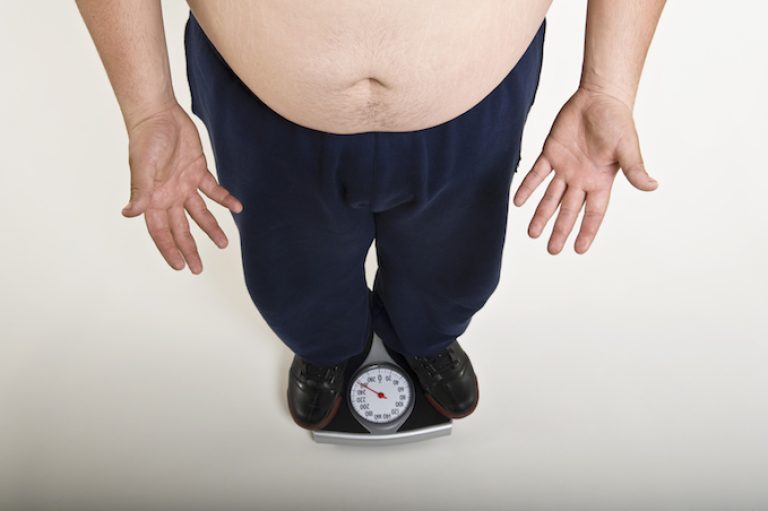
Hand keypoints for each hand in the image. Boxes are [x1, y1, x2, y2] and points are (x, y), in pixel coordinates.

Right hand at [121, 101, 242, 272]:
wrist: (159, 112)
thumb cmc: (147, 138)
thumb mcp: (142, 166)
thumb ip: (139, 190)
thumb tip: (129, 213)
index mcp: (152, 198)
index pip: (160, 231)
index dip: (169, 249)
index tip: (179, 266)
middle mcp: (168, 196)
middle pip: (180, 229)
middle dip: (189, 248)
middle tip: (198, 269)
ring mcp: (183, 184)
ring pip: (199, 213)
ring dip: (211, 228)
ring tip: (224, 244)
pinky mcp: (197, 170)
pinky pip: (213, 189)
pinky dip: (224, 199)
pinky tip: (237, 208)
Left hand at [512, 87, 657, 253]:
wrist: (600, 97)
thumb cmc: (618, 121)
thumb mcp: (627, 148)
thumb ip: (635, 169)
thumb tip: (652, 186)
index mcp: (601, 181)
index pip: (593, 213)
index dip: (587, 231)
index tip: (578, 249)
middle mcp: (582, 178)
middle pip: (569, 210)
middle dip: (560, 229)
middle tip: (552, 250)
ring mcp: (565, 167)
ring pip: (550, 197)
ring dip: (541, 215)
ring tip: (532, 234)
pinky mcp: (551, 153)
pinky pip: (537, 174)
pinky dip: (527, 188)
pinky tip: (518, 202)